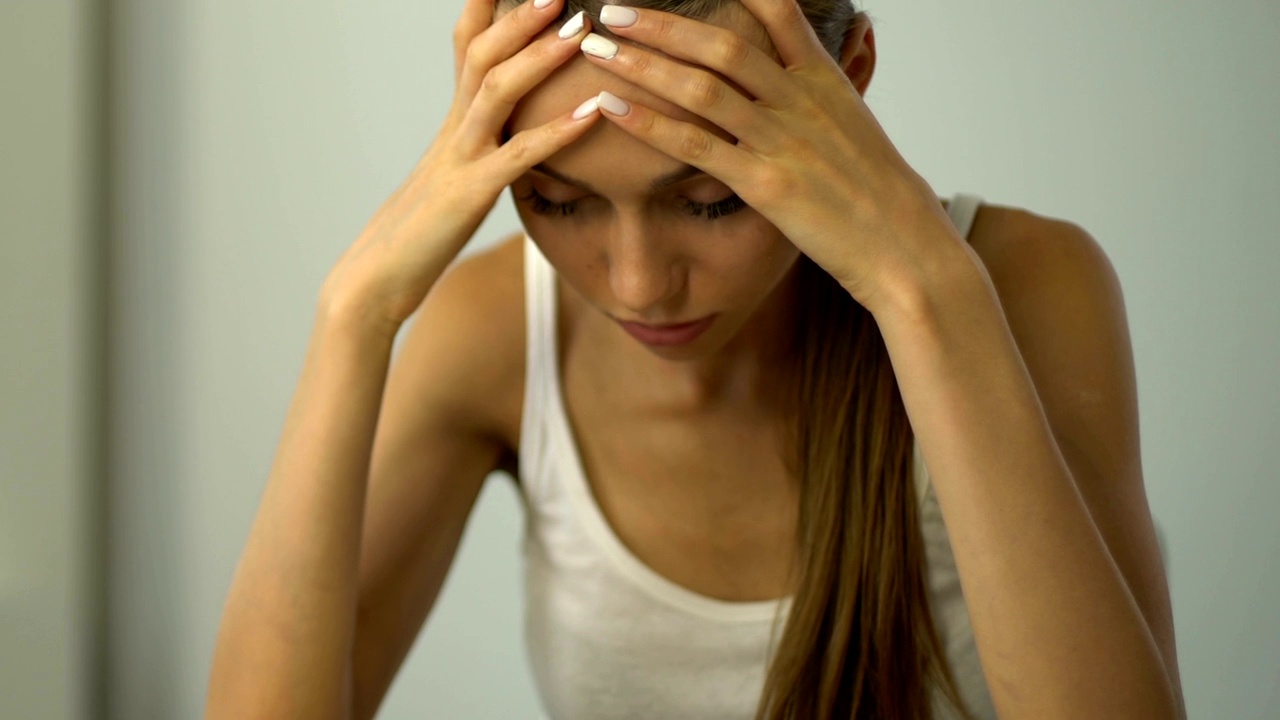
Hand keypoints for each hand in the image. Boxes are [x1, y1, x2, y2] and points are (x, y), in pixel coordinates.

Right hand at [320, 0, 598, 332]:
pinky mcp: (469, 196)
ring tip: (578, 27)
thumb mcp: (455, 182)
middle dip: (518, 16)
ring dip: (538, 55)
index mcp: (452, 124)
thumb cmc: (418, 237)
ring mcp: (458, 159)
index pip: (466, 46)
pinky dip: (558, 131)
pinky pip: (518, 156)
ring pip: (495, 90)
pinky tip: (594, 114)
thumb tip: (514, 141)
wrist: (375, 281)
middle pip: (479, 52)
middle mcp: (453, 130)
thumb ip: (482, 152)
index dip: (488, 8)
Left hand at [575, 0, 963, 313]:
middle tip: (612, 8)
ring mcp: (782, 140)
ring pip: (700, 87)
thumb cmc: (877, 193)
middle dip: (660, 23)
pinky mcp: (765, 184)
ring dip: (641, 62)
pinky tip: (611, 106)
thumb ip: (823, 92)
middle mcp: (800, 100)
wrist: (904, 246)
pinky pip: (694, 145)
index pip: (776, 12)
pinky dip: (648, 123)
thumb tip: (806, 73)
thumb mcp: (854, 127)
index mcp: (823, 80)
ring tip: (594, 47)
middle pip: (721, 43)